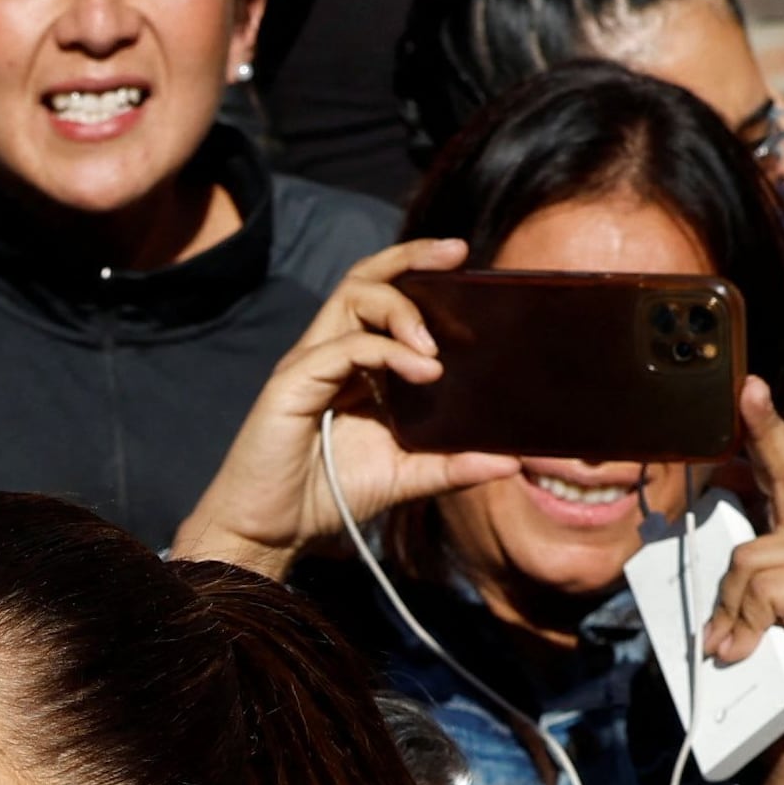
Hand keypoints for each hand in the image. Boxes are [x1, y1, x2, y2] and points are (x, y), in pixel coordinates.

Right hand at [169, 235, 521, 573]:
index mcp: (356, 364)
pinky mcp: (293, 382)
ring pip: (351, 296)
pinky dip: (387, 351)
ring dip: (401, 308)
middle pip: (365, 277)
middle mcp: (331, 351)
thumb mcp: (405, 476)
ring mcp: (310, 362)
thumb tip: (512, 461)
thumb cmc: (328, 497)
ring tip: (436, 347)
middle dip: (410, 256)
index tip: (467, 263)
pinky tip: (423, 372)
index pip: (386, 297)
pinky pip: (344, 346)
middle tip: (456, 253)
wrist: (271, 532)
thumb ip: (453, 465)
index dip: (421, 272)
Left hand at [701, 378, 783, 784]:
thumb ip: (733, 578)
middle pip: (780, 480)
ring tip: (738, 638)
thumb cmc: (773, 643)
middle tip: (749, 391)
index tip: (750, 386)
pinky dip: (742, 624)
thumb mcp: (743, 602)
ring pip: (748, 560)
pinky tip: (748, 646)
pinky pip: (759, 592)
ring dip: (731, 606)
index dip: (767, 427)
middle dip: (765, 432)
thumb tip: (710, 592)